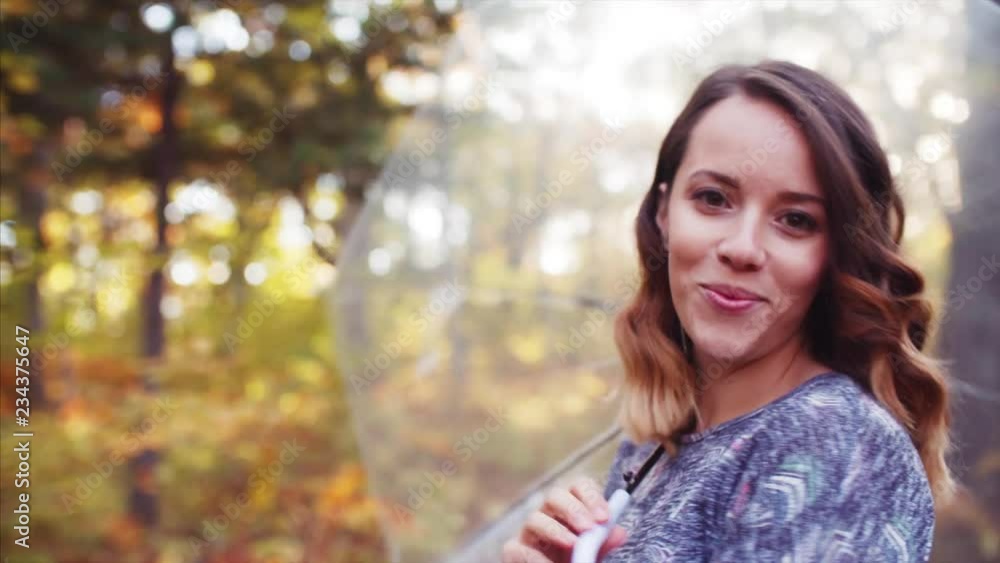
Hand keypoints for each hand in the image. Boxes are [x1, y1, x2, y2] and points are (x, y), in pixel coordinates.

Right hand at [501, 475, 627, 562]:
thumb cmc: (572, 560)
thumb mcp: (592, 553)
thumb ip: (603, 543)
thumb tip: (620, 532)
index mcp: (570, 509)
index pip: (578, 487)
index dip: (591, 496)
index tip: (604, 517)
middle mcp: (547, 514)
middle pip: (554, 496)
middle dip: (572, 509)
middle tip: (589, 528)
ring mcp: (528, 532)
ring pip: (534, 519)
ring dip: (555, 531)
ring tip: (573, 545)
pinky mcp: (514, 551)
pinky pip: (517, 548)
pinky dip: (534, 557)